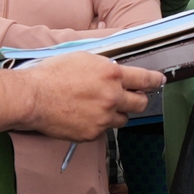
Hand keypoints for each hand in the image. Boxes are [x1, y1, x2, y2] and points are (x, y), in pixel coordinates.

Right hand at [18, 50, 164, 141]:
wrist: (33, 98)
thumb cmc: (52, 74)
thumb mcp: (83, 59)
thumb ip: (105, 67)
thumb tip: (116, 71)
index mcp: (112, 75)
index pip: (145, 79)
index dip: (155, 81)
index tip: (160, 81)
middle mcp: (112, 97)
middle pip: (140, 104)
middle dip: (138, 100)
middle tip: (130, 97)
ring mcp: (104, 118)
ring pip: (123, 119)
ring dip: (117, 113)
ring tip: (99, 106)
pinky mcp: (93, 134)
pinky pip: (104, 130)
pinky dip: (98, 124)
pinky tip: (83, 115)